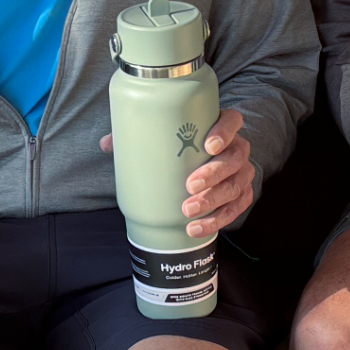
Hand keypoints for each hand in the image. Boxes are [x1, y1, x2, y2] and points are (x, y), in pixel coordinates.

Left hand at [99, 107, 254, 236]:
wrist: (211, 161)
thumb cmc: (186, 146)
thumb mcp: (168, 136)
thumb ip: (141, 136)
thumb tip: (108, 144)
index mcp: (222, 128)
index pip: (232, 122)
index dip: (224, 132)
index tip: (208, 144)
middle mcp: (237, 149)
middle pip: (234, 159)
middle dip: (213, 174)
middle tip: (190, 186)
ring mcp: (241, 173)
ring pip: (235, 186)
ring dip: (213, 201)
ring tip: (188, 212)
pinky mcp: (241, 195)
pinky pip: (236, 208)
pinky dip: (218, 220)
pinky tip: (198, 227)